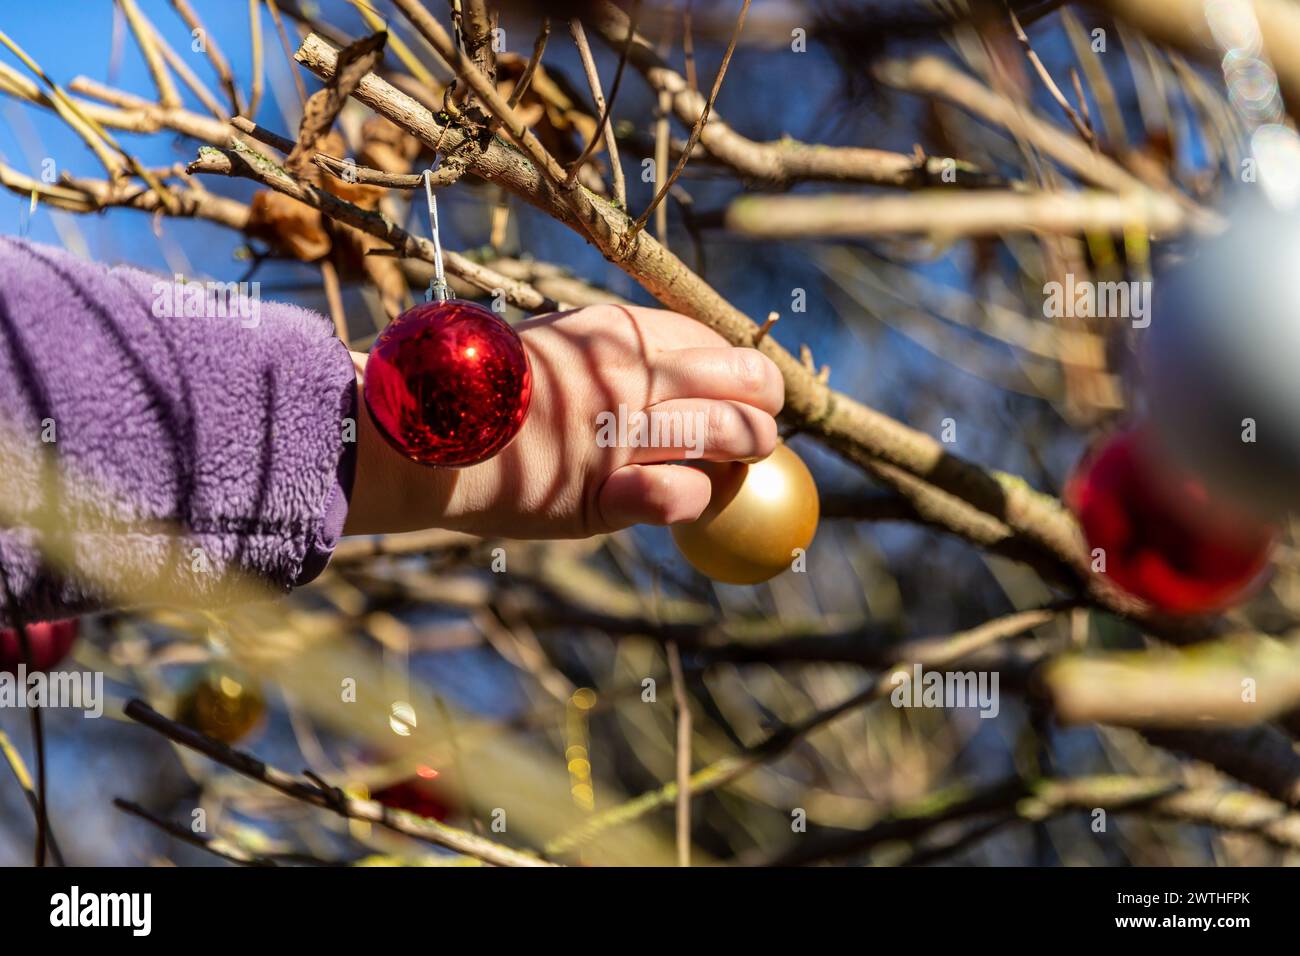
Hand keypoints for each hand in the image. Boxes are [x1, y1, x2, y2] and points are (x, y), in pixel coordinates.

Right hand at [344, 303, 783, 538]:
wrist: (415, 436)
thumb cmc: (482, 391)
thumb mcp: (550, 346)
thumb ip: (609, 354)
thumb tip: (671, 364)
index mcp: (615, 331)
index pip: (712, 339)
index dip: (740, 365)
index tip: (741, 386)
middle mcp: (628, 375)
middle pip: (744, 382)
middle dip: (764, 405)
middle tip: (758, 427)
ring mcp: (617, 435)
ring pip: (732, 436)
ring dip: (750, 451)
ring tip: (743, 461)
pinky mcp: (600, 495)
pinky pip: (683, 495)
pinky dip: (697, 498)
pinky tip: (687, 497)